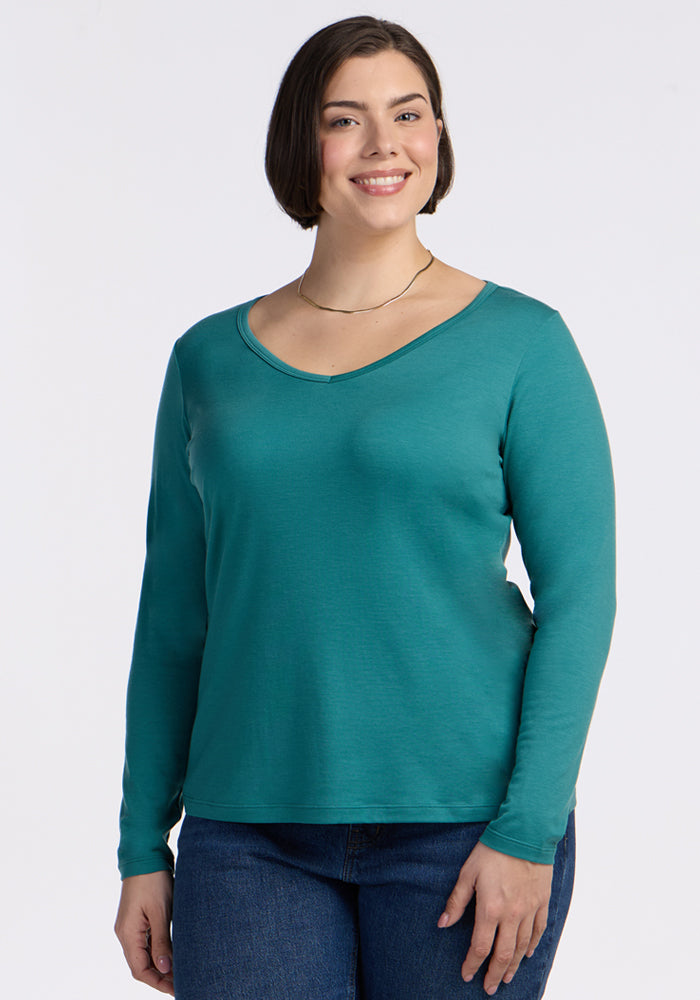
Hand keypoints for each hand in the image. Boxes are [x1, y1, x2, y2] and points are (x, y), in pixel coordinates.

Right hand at [114, 870, 174, 994]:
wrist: (145, 854)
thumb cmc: (153, 880)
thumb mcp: (160, 911)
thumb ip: (161, 941)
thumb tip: (163, 969)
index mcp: (127, 934)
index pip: (140, 970)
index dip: (157, 982)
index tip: (177, 989)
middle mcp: (126, 933)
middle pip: (141, 965)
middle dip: (161, 977)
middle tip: (183, 982)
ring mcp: (131, 926)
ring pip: (144, 955)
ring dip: (161, 965)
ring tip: (181, 972)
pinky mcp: (138, 919)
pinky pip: (147, 942)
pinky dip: (159, 952)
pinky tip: (173, 954)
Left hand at [437, 841, 552, 994]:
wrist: (525, 834)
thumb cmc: (492, 851)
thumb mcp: (468, 873)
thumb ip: (457, 901)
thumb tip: (443, 923)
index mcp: (490, 909)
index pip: (480, 947)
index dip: (472, 964)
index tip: (466, 975)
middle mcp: (512, 915)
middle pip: (503, 955)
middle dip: (494, 974)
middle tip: (489, 988)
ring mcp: (529, 910)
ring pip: (522, 947)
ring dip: (513, 966)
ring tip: (506, 978)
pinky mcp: (542, 902)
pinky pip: (538, 931)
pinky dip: (532, 946)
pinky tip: (526, 954)